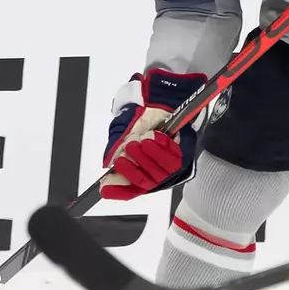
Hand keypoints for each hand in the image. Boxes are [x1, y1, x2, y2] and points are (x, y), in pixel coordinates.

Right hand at [100, 69, 204, 199]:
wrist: (159, 98)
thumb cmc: (140, 116)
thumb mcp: (123, 132)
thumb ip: (116, 150)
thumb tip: (107, 169)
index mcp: (136, 168)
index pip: (128, 189)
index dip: (118, 191)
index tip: (106, 189)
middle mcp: (152, 170)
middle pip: (144, 183)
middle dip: (134, 166)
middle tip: (129, 148)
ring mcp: (167, 164)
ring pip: (159, 173)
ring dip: (148, 157)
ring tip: (142, 141)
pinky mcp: (182, 155)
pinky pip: (173, 159)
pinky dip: (162, 149)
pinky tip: (156, 137)